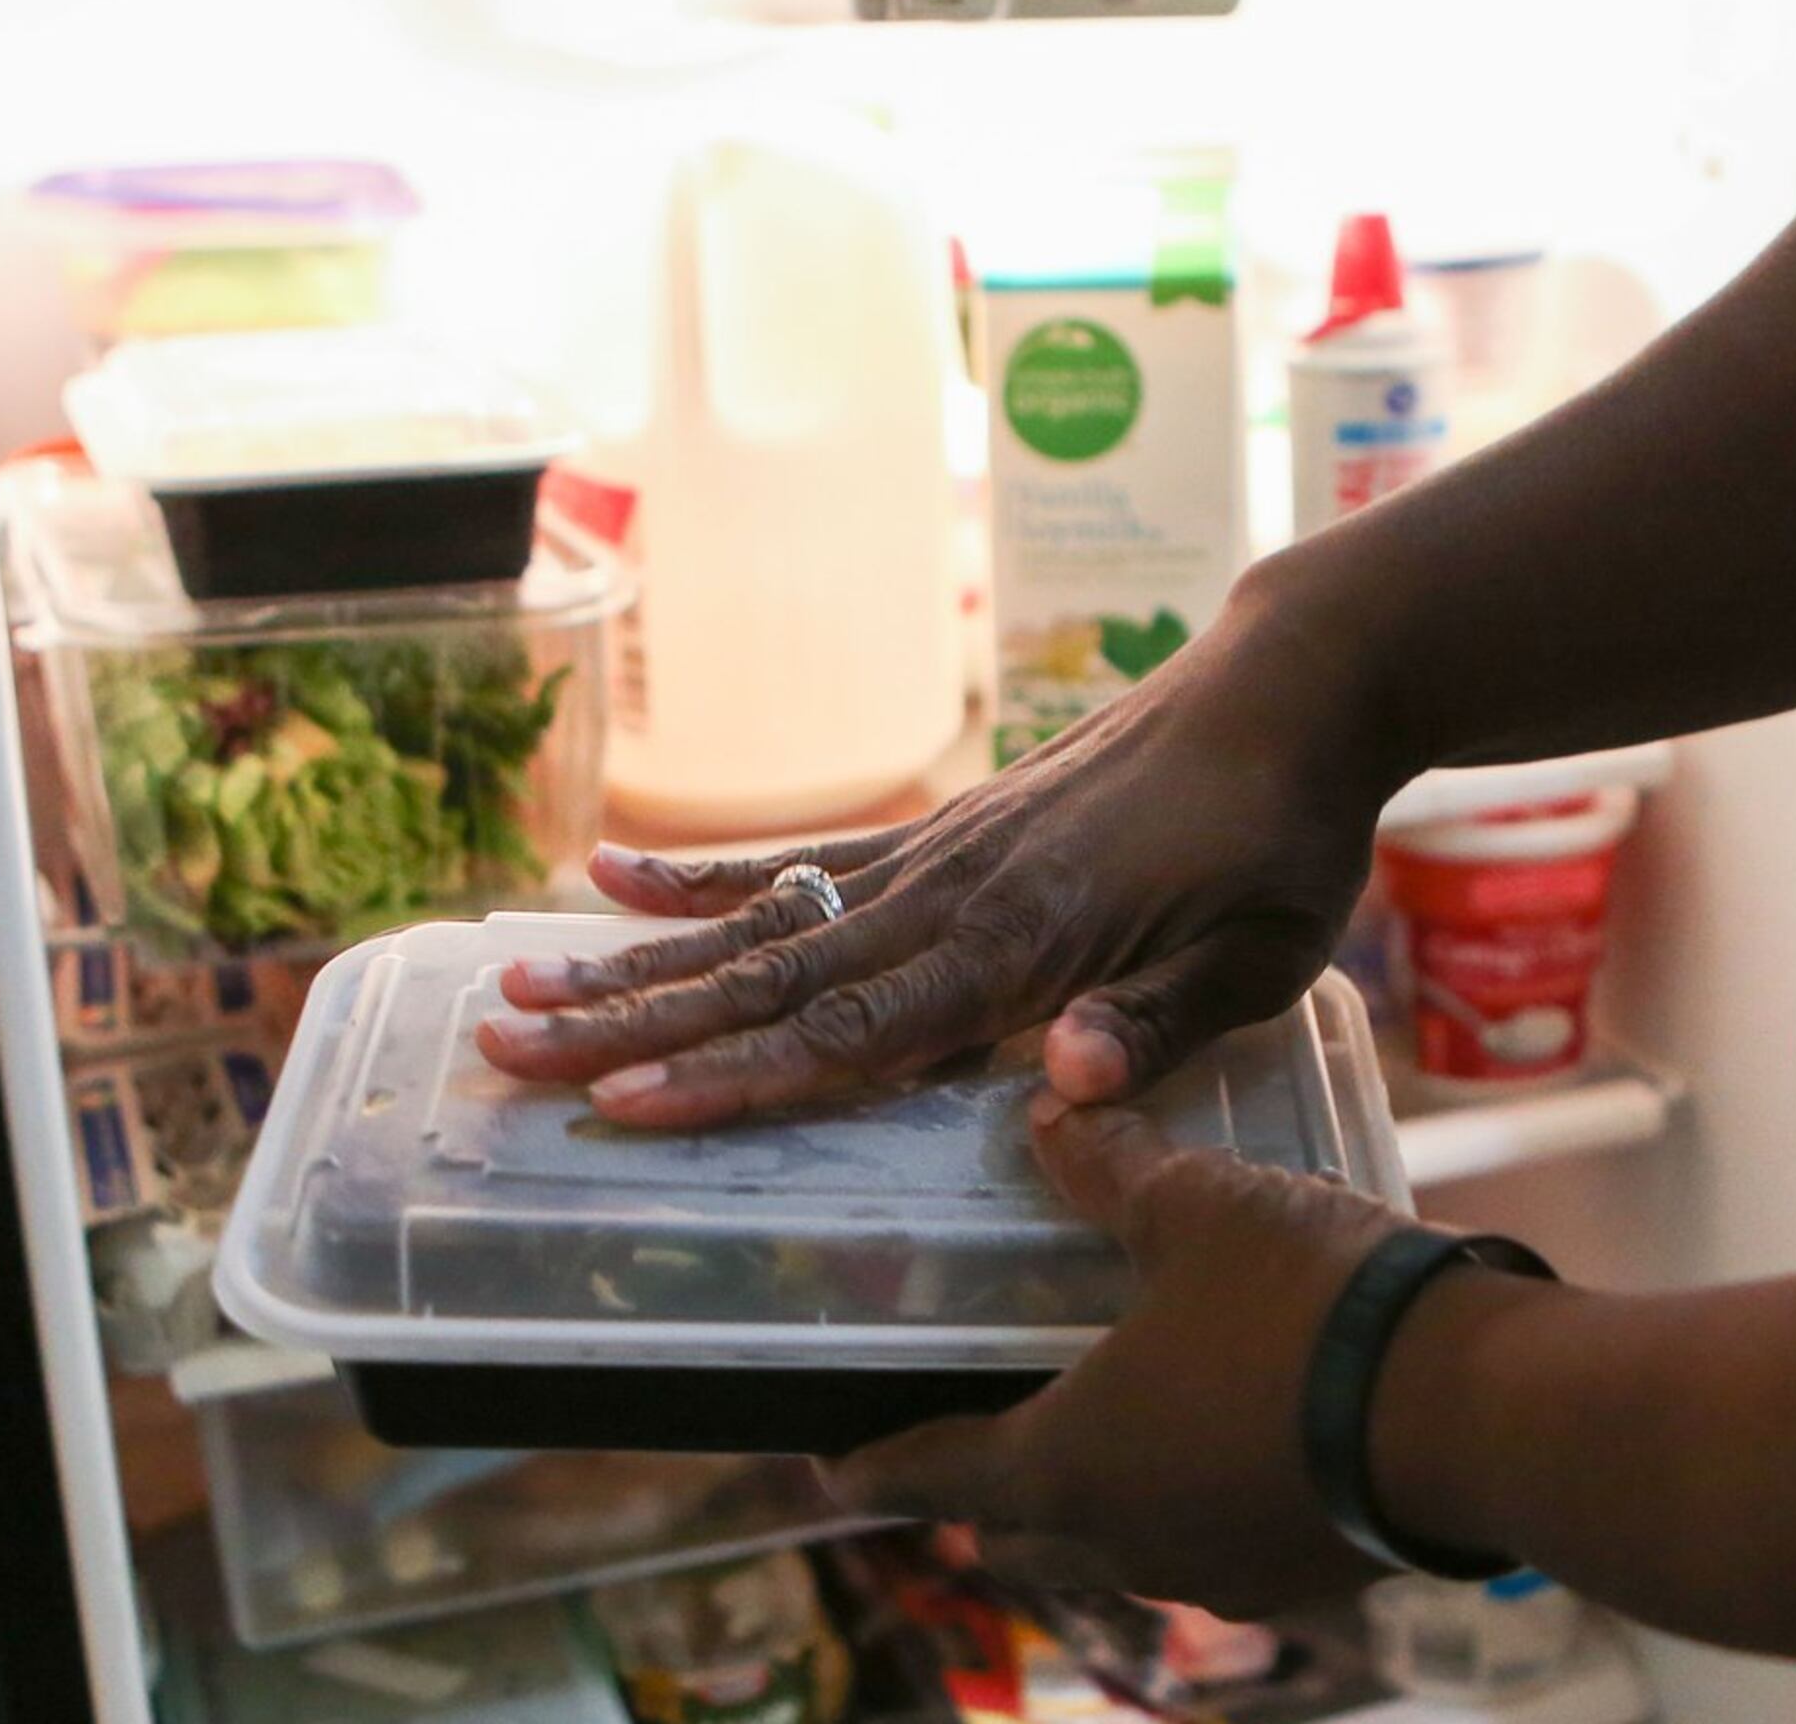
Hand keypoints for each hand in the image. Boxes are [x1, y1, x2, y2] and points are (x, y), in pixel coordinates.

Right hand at [475, 592, 1401, 1126]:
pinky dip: (707, 874)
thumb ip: (1149, 1024)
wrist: (1290, 688)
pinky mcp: (940, 829)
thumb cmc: (1281, 840)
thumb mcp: (1254, 953)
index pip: (851, 1030)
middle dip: (632, 1026)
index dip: (735, 1078)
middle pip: (768, 979)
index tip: (623, 1107)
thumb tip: (1056, 1085)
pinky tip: (614, 875)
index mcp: (1018, 942)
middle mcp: (950, 895)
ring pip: (760, 922)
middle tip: (505, 1052)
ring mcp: (934, 855)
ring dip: (637, 959)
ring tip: (522, 984)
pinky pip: (802, 861)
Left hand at [826, 1098, 1413, 1617]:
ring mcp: (1216, 1575)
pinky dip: (1192, 1507)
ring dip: (1096, 1504)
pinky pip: (1210, 1552)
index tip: (827, 1471)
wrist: (1475, 1414)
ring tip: (1111, 1430)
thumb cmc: (1308, 1309)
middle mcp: (1123, 1543)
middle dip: (987, 1494)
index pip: (930, 1476)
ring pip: (1117, 1553)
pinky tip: (1226, 1444)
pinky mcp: (1301, 1580)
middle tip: (977, 1433)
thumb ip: (1115, 1167)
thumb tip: (1057, 1112)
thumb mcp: (1200, 1209)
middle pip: (1018, 1534)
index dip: (871, 1468)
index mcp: (1065, 1463)